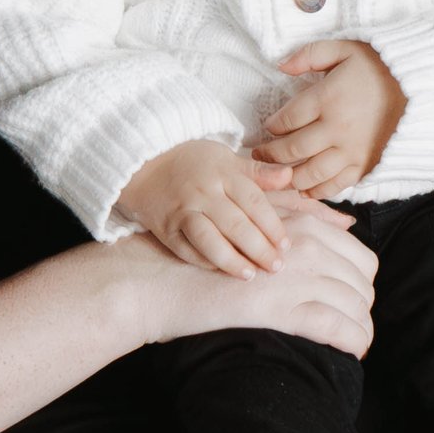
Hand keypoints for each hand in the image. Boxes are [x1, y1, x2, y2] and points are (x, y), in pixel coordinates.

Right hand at [115, 137, 296, 274]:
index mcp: (222, 173)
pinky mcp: (165, 229)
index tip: (286, 245)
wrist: (143, 163)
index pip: (253, 201)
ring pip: (209, 240)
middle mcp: (202, 193)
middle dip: (259, 249)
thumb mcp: (226, 158)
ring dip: (232, 261)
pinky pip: (186, 250)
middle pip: (235, 225)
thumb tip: (290, 176)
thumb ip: (258, 172)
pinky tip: (222, 270)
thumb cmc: (192, 162)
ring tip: (250, 275)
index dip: (272, 226)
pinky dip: (205, 262)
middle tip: (276, 267)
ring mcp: (182, 212)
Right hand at [133, 193, 377, 358]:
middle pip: (362, 281)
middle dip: (363, 307)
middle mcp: (303, 245)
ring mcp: (293, 275)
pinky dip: (352, 341)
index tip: (353, 300)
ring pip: (355, 305)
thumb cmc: (201, 255)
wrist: (155, 279)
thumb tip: (346, 223)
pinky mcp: (278, 307)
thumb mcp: (251, 222)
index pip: (360, 255)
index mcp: (300, 225)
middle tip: (352, 324)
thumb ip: (299, 216)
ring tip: (353, 343)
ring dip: (362, 328)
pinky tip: (351, 353)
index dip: (362, 282)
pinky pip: (335, 327)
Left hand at [255, 39, 406, 196]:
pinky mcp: (365, 166)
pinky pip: (336, 186)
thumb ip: (310, 54)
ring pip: (309, 173)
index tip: (268, 127)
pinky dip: (317, 191)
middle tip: (260, 156)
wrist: (422, 87)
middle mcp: (336, 129)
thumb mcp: (345, 48)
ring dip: (289, 177)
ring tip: (278, 175)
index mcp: (328, 98)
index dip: (272, 126)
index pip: (286, 119)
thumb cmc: (381, 66)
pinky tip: (306, 189)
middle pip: (292, 150)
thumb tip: (280, 66)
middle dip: (270, 155)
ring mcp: (351, 151)